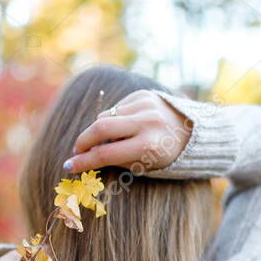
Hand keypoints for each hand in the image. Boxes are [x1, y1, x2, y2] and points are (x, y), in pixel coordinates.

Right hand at [64, 90, 190, 173]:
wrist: (192, 131)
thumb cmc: (165, 155)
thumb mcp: (144, 166)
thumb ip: (116, 160)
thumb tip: (83, 157)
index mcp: (149, 146)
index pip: (106, 153)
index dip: (84, 161)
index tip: (69, 165)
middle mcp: (147, 122)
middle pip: (101, 127)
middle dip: (83, 140)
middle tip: (77, 150)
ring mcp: (146, 105)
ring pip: (106, 116)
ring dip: (100, 130)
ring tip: (111, 140)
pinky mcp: (144, 94)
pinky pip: (117, 108)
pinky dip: (114, 119)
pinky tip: (126, 126)